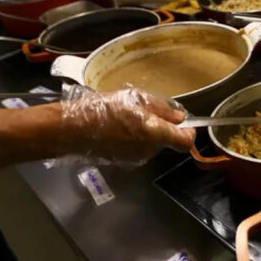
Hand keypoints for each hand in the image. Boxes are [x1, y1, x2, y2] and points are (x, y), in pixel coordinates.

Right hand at [61, 87, 194, 163]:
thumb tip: (180, 117)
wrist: (71, 130)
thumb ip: (161, 108)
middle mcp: (149, 150)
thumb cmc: (102, 109)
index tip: (185, 123)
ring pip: (149, 144)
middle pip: (165, 140)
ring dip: (143, 133)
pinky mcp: (124, 162)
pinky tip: (115, 129)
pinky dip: (131, 140)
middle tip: (141, 110)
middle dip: (159, 127)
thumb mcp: (134, 97)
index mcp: (154, 133)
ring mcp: (136, 158)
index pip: (185, 141)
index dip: (189, 132)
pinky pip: (136, 149)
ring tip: (124, 118)